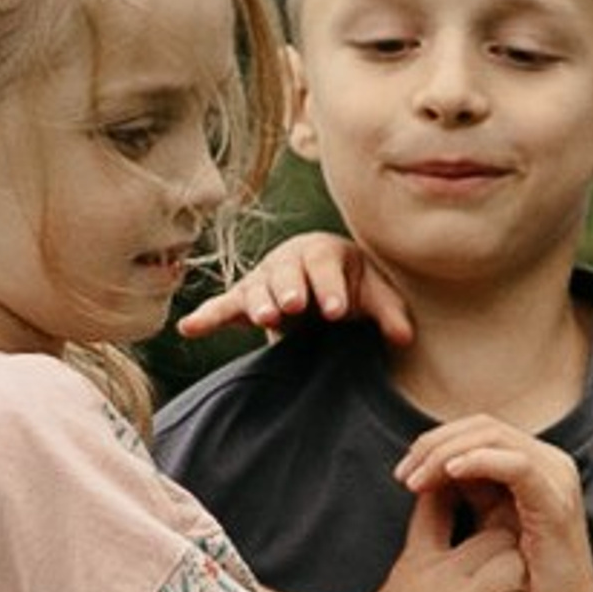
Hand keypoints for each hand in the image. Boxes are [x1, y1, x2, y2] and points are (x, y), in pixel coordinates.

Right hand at [182, 232, 416, 345]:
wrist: (322, 287)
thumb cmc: (350, 287)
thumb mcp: (374, 296)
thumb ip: (389, 313)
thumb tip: (404, 338)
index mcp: (322, 253)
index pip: (325, 266)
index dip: (330, 287)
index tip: (337, 311)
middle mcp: (288, 262)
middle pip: (286, 272)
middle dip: (289, 288)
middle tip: (295, 306)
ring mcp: (263, 281)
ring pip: (256, 288)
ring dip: (258, 302)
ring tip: (264, 318)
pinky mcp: (244, 303)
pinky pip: (223, 308)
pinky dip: (207, 317)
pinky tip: (189, 329)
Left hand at [394, 413, 592, 591]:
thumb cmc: (529, 578)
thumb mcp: (492, 523)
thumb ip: (471, 491)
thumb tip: (435, 469)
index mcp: (536, 463)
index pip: (480, 429)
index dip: (437, 441)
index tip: (404, 471)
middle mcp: (551, 462)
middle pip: (483, 427)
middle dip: (434, 445)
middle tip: (403, 474)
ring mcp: (557, 478)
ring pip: (494, 438)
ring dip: (446, 454)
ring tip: (417, 479)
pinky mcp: (556, 500)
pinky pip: (515, 465)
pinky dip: (478, 462)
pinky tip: (449, 475)